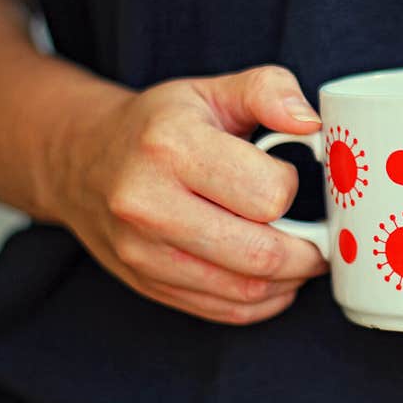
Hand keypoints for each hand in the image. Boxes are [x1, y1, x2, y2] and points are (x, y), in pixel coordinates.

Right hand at [55, 65, 327, 324]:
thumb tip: (312, 124)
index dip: (294, 189)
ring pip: (245, 290)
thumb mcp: (211, 90)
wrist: (81, 161)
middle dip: (307, 252)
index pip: (267, 194)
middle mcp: (149, 204)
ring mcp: (143, 252)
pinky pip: (225, 311)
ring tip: (302, 258)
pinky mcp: (147, 284)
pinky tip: (274, 279)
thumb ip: (269, 91)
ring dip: (290, 281)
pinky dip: (263, 302)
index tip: (290, 179)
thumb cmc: (158, 125)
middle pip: (260, 254)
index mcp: (171, 146)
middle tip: (322, 239)